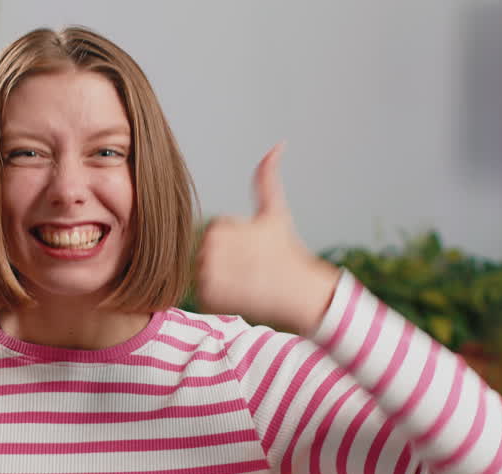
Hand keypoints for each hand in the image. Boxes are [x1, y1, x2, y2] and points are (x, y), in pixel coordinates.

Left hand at [195, 144, 339, 335]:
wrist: (298, 293)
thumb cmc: (287, 252)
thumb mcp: (275, 212)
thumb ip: (267, 178)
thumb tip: (277, 145)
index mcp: (217, 229)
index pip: (215, 234)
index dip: (236, 241)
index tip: (254, 249)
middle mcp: (207, 252)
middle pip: (206, 254)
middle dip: (226, 259)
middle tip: (251, 266)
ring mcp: (205, 278)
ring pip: (203, 273)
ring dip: (221, 277)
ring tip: (246, 280)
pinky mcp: (206, 299)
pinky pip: (203, 294)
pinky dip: (218, 296)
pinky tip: (239, 293)